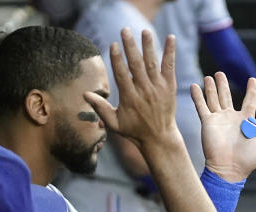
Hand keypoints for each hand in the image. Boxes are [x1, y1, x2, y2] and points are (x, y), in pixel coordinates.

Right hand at [85, 28, 178, 147]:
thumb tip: (85, 94)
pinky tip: (170, 37)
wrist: (159, 138)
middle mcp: (144, 91)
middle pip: (136, 65)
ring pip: (152, 63)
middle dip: (130, 47)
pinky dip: (170, 52)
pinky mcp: (169, 87)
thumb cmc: (134, 131)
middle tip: (125, 30)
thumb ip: (101, 108)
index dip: (117, 59)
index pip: (122, 75)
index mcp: (129, 98)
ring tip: (144, 31)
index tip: (113, 45)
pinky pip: (169, 66)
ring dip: (148, 46)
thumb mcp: (114, 123)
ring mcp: (158, 88)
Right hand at [191, 72, 255, 182]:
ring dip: (211, 88)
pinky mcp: (207, 123)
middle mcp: (231, 118)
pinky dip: (197, 96)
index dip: (251, 90)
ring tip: (210, 76)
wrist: (230, 169)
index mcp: (246, 121)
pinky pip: (201, 107)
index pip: (249, 101)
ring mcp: (218, 120)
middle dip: (223, 85)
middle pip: (226, 97)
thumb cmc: (249, 159)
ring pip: (214, 99)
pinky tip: (194, 85)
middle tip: (220, 73)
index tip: (252, 79)